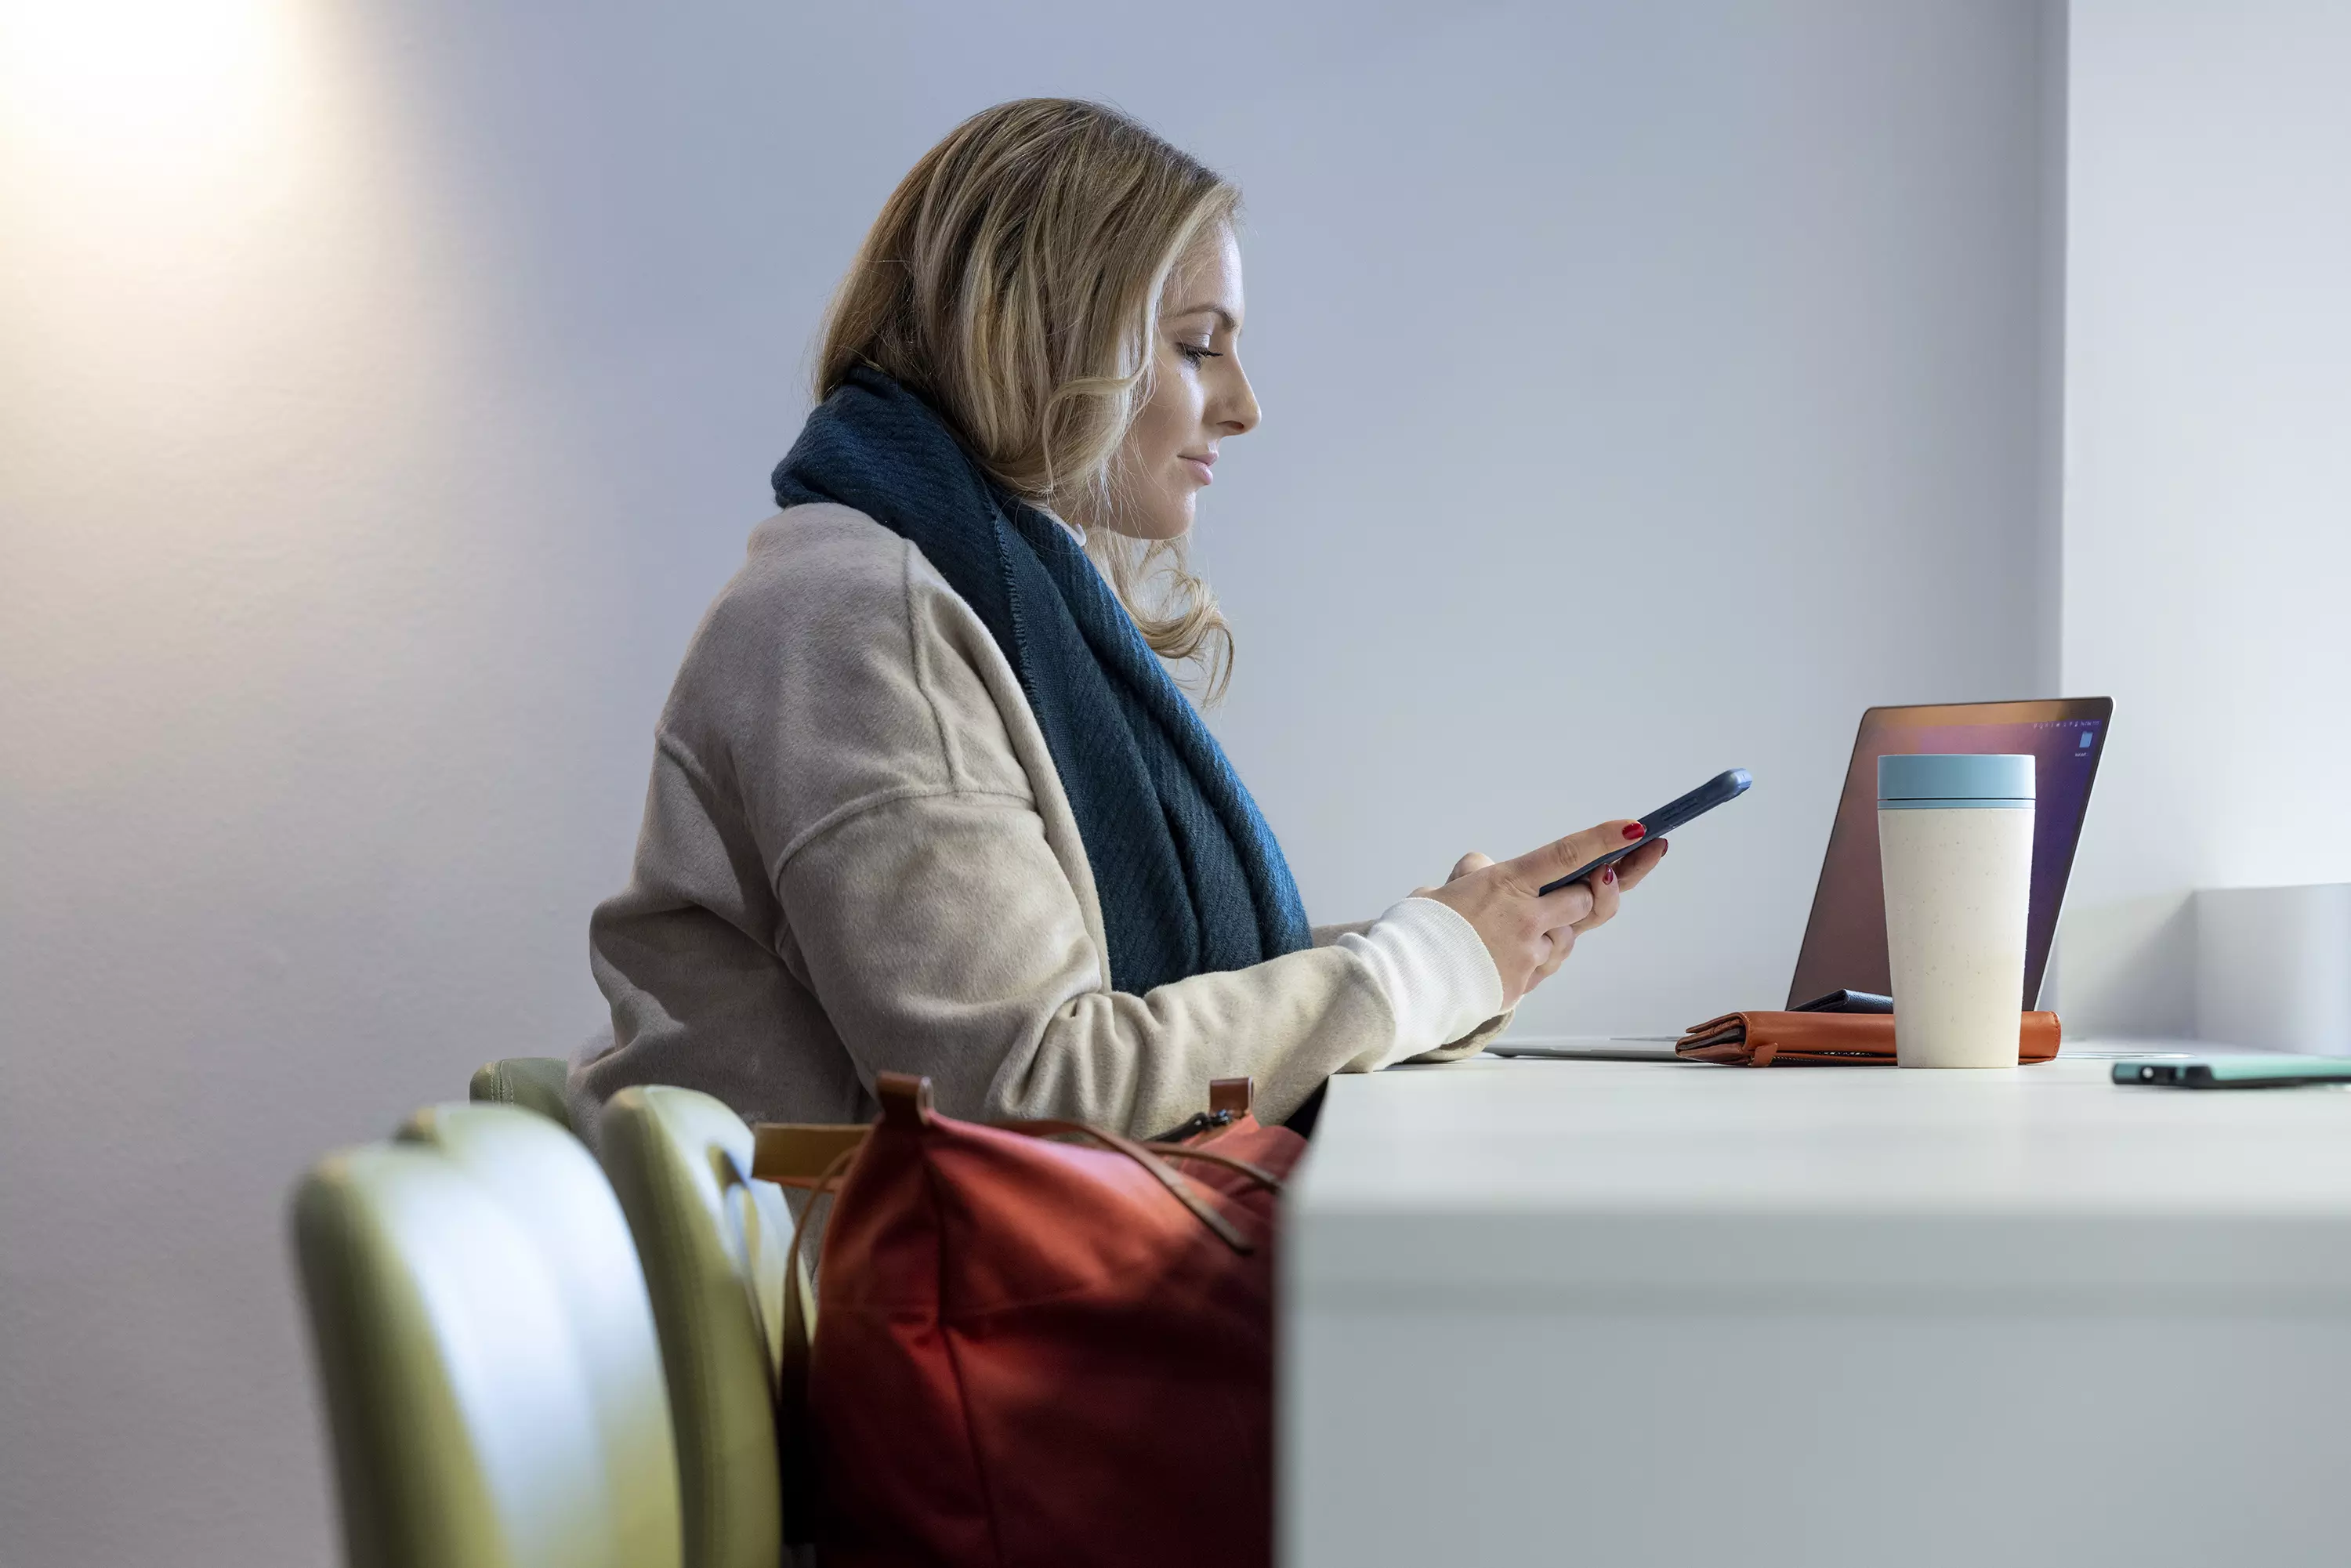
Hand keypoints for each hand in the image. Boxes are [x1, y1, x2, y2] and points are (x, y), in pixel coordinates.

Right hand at [1417, 824, 1668, 1007]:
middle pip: (1586, 901)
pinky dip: (1533, 958)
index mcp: (1507, 884)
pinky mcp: (1525, 985)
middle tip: (1577, 889)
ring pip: (1568, 939)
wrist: (1403, 984)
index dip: (1606, 840)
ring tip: (1509, 934)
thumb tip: (1484, 869)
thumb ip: (1475, 873)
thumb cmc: (1418, 933)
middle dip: (1584, 895)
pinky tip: (1502, 956)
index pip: (1568, 855)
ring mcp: (1529, 955)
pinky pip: (1546, 967)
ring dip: (1552, 932)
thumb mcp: (1444, 888)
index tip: (1639, 828)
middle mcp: (1526, 918)